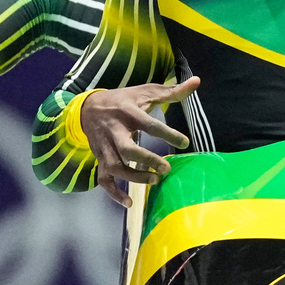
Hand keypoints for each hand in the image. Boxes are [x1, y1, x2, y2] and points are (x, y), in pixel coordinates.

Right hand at [81, 77, 199, 206]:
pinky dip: (114, 193)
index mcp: (128, 112)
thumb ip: (172, 91)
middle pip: (128, 150)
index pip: (149, 125)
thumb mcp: (146, 91)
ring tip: (155, 181)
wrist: (87, 108)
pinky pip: (104, 179)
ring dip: (134, 178)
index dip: (168, 134)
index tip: (185, 143)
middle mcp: (114, 131)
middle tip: (167, 169)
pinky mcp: (99, 159)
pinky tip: (129, 203)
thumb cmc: (124, 100)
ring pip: (116, 167)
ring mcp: (104, 147)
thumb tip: (197, 81)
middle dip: (147, 161)